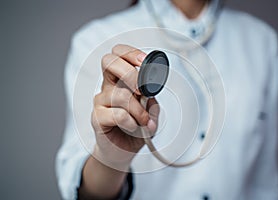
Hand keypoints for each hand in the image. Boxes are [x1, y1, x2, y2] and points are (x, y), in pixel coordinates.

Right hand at [91, 44, 158, 169]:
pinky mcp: (97, 118)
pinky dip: (132, 122)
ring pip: (121, 94)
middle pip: (108, 61)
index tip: (145, 62)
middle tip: (143, 91)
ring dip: (139, 110)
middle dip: (131, 73)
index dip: (130, 53)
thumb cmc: (136, 127)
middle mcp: (108, 86)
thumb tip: (149, 95)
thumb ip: (151, 100)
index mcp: (120, 79)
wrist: (123, 150)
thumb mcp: (151, 111)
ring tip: (145, 122)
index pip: (117, 54)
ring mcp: (100, 101)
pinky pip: (118, 114)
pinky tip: (134, 128)